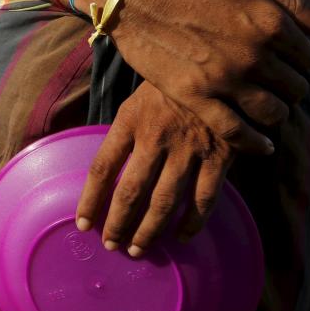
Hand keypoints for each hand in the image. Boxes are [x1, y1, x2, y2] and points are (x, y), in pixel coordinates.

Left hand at [75, 82, 234, 255]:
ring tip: (137, 250)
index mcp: (131, 119)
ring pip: (164, 202)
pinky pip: (204, 199)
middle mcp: (156, 136)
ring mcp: (189, 148)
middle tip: (111, 245)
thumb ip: (125, 130)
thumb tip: (105, 171)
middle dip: (118, 225)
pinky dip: (192, 223)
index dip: (90, 200)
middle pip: (129, 192)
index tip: (83, 224)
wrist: (225, 60)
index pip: (101, 167)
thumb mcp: (140, 96)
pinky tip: (181, 236)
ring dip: (148, 231)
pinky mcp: (221, 155)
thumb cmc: (175, 83)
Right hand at [101, 0, 309, 154]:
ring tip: (268, 111)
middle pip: (294, 87)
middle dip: (290, 88)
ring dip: (276, 115)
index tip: (288, 65)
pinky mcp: (196, 96)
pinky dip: (254, 143)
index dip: (301, 62)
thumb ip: (293, 5)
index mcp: (270, 22)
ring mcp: (224, 78)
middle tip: (277, 89)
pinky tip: (262, 147)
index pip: (307, 56)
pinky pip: (235, 131)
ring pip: (272, 112)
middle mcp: (254, 53)